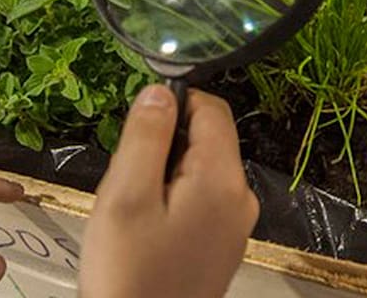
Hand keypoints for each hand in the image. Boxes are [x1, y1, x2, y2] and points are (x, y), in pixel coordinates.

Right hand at [80, 86, 259, 297]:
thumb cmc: (128, 274)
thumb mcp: (126, 195)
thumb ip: (145, 137)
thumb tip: (159, 91)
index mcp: (223, 181)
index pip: (212, 109)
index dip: (173, 103)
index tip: (137, 126)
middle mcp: (240, 200)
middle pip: (206, 139)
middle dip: (164, 145)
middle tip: (128, 178)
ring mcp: (234, 226)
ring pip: (199, 170)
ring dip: (164, 174)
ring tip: (133, 209)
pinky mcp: (221, 245)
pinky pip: (199, 200)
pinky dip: (170, 200)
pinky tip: (144, 228)